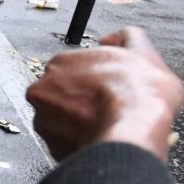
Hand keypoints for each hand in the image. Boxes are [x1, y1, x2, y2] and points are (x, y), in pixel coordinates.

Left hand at [27, 27, 183, 161]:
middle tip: (101, 109)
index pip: (68, 71)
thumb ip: (123, 38)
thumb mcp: (141, 50)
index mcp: (59, 63)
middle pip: (58, 96)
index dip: (89, 82)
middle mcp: (42, 89)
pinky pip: (62, 144)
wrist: (135, 130)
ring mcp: (42, 119)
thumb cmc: (139, 92)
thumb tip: (109, 39)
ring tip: (101, 125)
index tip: (102, 89)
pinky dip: (76, 143)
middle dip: (77, 103)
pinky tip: (96, 138)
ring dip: (75, 124)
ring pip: (58, 122)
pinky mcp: (49, 146)